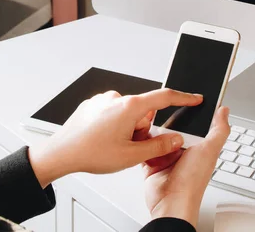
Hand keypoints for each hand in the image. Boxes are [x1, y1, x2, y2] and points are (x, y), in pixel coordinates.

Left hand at [28, 88, 203, 187]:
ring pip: (129, 114)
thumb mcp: (131, 156)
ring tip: (112, 145)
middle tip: (130, 147)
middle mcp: (116, 98)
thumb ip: (159, 146)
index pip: (165, 97)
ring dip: (128, 129)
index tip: (195, 98)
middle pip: (144, 112)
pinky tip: (103, 139)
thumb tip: (175, 139)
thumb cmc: (89, 153)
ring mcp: (103, 100)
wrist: (60, 154)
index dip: (184, 98)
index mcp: (130, 107)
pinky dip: (114, 126)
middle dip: (143, 129)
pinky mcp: (93, 105)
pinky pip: (113, 113)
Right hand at [142, 107, 229, 227]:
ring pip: (157, 135)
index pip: (194, 123)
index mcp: (199, 146)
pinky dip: (142, 142)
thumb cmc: (192, 181)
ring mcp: (167, 157)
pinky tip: (142, 136)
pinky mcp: (152, 163)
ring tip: (151, 125)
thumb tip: (224, 111)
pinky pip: (145, 148)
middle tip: (161, 112)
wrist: (171, 202)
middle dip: (167, 121)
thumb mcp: (210, 150)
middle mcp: (183, 151)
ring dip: (153, 130)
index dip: (188, 112)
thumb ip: (219, 129)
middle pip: (173, 127)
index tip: (181, 100)